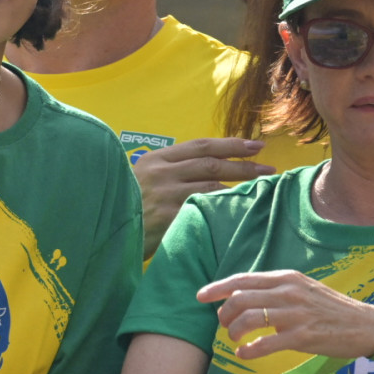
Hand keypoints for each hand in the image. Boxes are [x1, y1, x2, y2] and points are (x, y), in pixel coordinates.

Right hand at [132, 139, 273, 253]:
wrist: (104, 229)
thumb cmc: (126, 206)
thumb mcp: (141, 179)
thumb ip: (169, 172)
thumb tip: (208, 168)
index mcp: (155, 159)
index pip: (200, 146)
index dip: (231, 145)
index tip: (256, 146)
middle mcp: (160, 173)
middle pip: (211, 164)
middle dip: (244, 165)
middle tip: (269, 169)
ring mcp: (164, 195)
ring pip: (212, 186)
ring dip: (240, 188)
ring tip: (261, 191)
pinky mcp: (168, 218)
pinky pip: (204, 210)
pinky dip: (224, 209)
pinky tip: (239, 211)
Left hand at [198, 269, 373, 362]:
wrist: (366, 325)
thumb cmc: (330, 308)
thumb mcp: (302, 288)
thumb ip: (275, 289)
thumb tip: (242, 295)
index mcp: (286, 278)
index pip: (242, 279)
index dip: (217, 288)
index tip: (200, 297)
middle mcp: (288, 293)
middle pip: (240, 299)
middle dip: (224, 314)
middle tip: (223, 325)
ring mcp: (295, 315)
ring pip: (248, 319)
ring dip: (233, 331)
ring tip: (233, 339)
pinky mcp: (302, 337)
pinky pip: (265, 344)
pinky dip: (249, 350)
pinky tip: (243, 354)